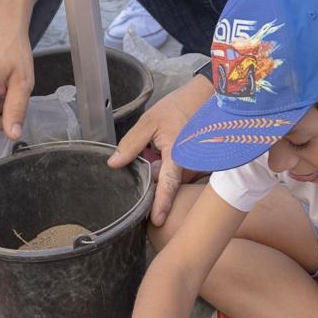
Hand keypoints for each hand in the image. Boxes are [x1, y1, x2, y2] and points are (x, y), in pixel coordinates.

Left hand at [106, 75, 210, 225]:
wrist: (203, 98)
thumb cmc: (178, 108)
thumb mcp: (149, 122)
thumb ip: (131, 144)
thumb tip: (114, 164)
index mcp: (178, 154)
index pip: (169, 183)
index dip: (162, 202)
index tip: (158, 220)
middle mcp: (191, 164)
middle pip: (169, 185)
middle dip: (155, 180)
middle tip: (151, 154)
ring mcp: (197, 166)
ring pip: (174, 180)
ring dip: (163, 172)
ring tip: (161, 148)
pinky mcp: (198, 165)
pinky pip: (181, 175)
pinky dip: (170, 169)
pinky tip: (168, 151)